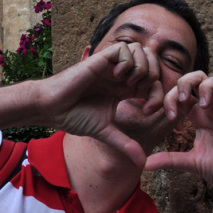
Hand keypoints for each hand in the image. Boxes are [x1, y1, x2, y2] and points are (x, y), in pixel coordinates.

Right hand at [37, 42, 163, 164]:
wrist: (53, 108)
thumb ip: (125, 144)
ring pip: (140, 50)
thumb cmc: (74, 116)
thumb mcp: (106, 132)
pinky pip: (123, 48)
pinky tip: (117, 76)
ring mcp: (111, 65)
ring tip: (129, 84)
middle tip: (143, 96)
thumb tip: (142, 163)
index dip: (158, 95)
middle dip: (155, 78)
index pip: (154, 83)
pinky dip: (127, 61)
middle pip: (152, 62)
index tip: (148, 111)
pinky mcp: (100, 59)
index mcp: (125, 89)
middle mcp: (121, 74)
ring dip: (141, 68)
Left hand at [144, 72, 212, 200]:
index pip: (181, 93)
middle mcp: (212, 108)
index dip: (171, 98)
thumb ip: (170, 159)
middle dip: (186, 82)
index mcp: (198, 116)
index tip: (169, 118)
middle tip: (183, 101)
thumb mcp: (192, 162)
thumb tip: (144, 164)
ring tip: (204, 105)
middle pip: (197, 77)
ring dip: (207, 86)